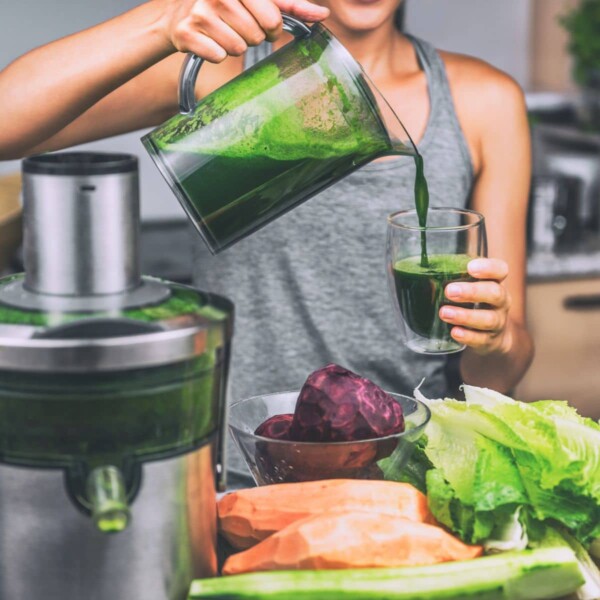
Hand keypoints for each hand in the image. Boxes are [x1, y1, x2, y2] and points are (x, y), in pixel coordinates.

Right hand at [161, 0, 328, 62]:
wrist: (179, 16)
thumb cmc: (226, 7)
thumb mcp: (257, 0)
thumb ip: (290, 6)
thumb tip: (323, 14)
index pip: (273, 18)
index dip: (271, 28)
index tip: (262, 23)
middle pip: (256, 36)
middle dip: (252, 37)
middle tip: (238, 28)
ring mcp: (201, 12)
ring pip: (238, 48)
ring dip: (234, 46)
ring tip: (223, 33)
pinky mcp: (187, 34)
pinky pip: (218, 56)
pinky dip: (216, 54)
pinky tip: (209, 42)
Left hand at [439, 258, 512, 354]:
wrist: (491, 335)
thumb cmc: (473, 303)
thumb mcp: (468, 287)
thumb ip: (452, 278)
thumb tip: (420, 271)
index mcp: (494, 282)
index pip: (500, 269)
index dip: (488, 268)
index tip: (470, 267)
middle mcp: (500, 301)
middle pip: (495, 293)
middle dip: (471, 292)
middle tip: (449, 291)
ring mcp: (498, 322)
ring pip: (488, 319)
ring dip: (465, 315)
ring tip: (444, 313)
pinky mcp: (490, 341)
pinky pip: (481, 339)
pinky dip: (468, 336)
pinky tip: (454, 332)